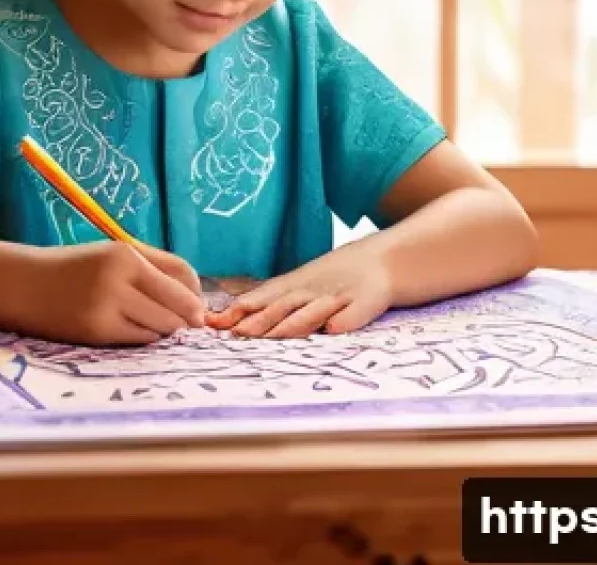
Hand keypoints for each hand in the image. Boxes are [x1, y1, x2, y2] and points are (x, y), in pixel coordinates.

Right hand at [28, 241, 204, 345]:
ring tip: (152, 321)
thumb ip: (155, 269)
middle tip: (188, 323)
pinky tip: (134, 328)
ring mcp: (106, 306)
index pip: (181, 274)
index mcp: (126, 253)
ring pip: (161, 325)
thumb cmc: (75, 268)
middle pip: (176, 304)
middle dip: (186, 316)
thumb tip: (197, 301)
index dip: (196, 293)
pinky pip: (140, 339)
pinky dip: (145, 336)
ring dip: (166, 328)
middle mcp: (118, 277)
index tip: (198, 305)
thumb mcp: (114, 255)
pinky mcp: (96, 331)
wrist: (23, 284)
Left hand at [205, 241, 391, 338]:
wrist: (381, 260)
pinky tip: (334, 329)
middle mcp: (312, 292)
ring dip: (293, 324)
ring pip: (313, 312)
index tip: (214, 323)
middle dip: (259, 322)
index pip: (262, 299)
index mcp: (294, 287)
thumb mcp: (300, 285)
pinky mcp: (365, 304)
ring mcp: (339, 297)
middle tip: (235, 335)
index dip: (239, 311)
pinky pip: (354, 314)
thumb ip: (270, 304)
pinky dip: (344, 321)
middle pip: (282, 308)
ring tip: (274, 336)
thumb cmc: (333, 279)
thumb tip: (231, 321)